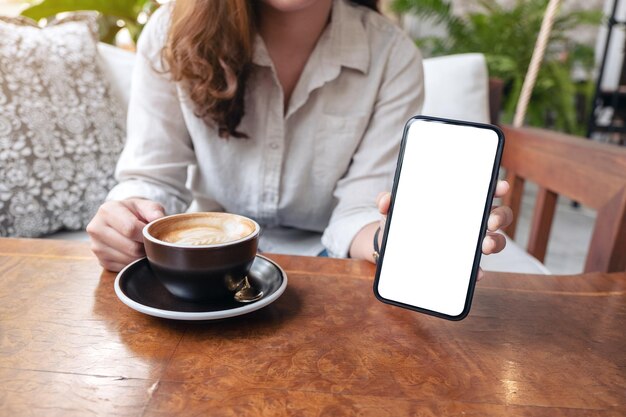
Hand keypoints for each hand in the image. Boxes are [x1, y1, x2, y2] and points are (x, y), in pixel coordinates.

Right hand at [86, 198, 164, 271]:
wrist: (120, 220)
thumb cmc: (134, 212)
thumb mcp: (145, 205)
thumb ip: (153, 210)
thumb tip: (157, 219)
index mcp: (107, 211)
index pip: (130, 229)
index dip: (146, 234)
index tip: (153, 233)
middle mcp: (96, 228)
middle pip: (132, 247)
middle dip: (146, 246)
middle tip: (150, 241)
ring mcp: (96, 246)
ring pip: (129, 260)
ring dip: (141, 255)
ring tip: (142, 245)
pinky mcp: (101, 261)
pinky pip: (125, 267)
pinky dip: (134, 262)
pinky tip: (134, 252)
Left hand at [376, 180, 512, 278]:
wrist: (393, 251)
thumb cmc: (403, 223)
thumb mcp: (394, 211)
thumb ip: (388, 201)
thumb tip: (384, 200)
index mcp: (459, 204)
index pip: (484, 192)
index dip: (497, 187)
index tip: (500, 186)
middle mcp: (470, 223)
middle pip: (498, 216)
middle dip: (500, 216)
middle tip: (490, 221)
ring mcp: (469, 244)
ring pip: (496, 241)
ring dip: (496, 242)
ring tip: (485, 245)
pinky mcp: (462, 265)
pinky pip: (477, 268)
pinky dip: (478, 271)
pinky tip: (476, 273)